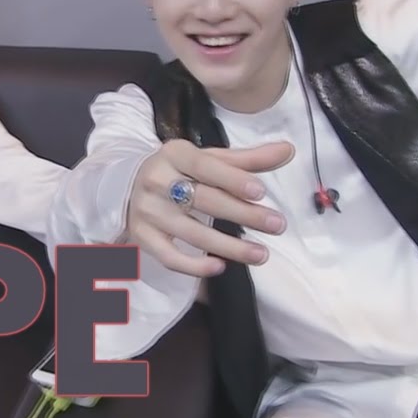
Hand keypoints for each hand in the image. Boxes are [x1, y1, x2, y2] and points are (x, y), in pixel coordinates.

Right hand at [126, 139, 294, 277]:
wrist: (129, 186)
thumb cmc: (180, 171)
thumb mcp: (209, 159)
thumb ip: (248, 159)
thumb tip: (288, 150)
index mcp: (174, 154)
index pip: (205, 166)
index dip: (232, 179)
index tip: (261, 192)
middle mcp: (157, 181)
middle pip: (204, 200)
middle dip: (244, 214)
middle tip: (278, 225)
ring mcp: (148, 212)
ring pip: (192, 233)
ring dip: (230, 246)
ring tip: (262, 254)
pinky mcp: (143, 238)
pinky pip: (169, 257)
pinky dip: (194, 266)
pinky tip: (220, 267)